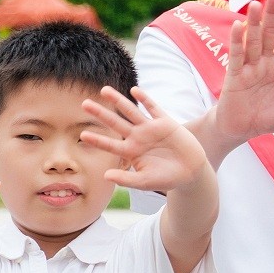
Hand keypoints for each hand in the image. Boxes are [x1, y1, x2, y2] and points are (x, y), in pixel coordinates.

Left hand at [80, 88, 207, 192]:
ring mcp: (150, 128)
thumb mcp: (144, 182)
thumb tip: (105, 176)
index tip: (82, 135)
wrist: (191, 171)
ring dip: (118, 101)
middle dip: (100, 113)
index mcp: (131, 152)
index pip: (110, 144)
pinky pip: (153, 108)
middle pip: (115, 122)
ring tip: (104, 90)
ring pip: (131, 111)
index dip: (97, 139)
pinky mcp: (165, 122)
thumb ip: (126, 179)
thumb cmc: (166, 178)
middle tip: (84, 104)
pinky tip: (134, 90)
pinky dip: (144, 99)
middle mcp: (137, 138)